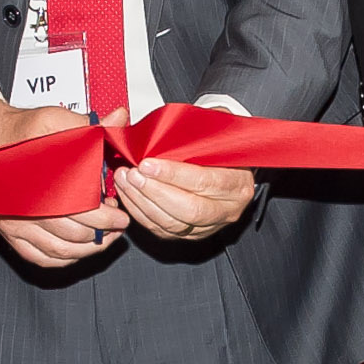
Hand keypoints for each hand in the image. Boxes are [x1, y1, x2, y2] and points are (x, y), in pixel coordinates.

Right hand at [0, 94, 118, 269]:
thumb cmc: (18, 132)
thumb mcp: (54, 119)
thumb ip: (89, 125)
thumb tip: (119, 119)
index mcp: (42, 180)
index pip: (82, 209)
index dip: (107, 216)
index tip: (120, 212)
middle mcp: (27, 206)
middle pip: (73, 232)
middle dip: (102, 232)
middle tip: (117, 225)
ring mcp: (16, 223)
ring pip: (59, 250)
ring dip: (87, 249)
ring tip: (103, 238)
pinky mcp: (10, 232)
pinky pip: (39, 257)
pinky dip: (62, 259)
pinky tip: (76, 250)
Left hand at [105, 109, 254, 242]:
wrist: (232, 164)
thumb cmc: (221, 146)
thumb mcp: (218, 131)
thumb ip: (199, 131)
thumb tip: (168, 129)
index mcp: (238, 184)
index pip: (205, 182)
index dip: (173, 175)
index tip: (147, 164)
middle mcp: (227, 210)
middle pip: (189, 210)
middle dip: (154, 192)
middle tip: (132, 175)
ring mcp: (209, 226)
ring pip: (172, 224)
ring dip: (142, 203)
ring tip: (125, 181)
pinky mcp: (191, 234)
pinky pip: (161, 230)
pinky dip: (141, 213)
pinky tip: (129, 195)